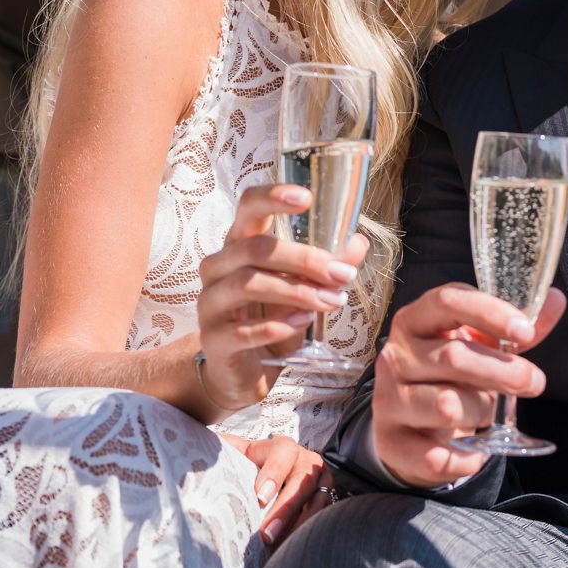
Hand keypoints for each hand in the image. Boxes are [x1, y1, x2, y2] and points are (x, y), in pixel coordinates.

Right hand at [194, 183, 369, 416]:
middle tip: (343, 275)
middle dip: (304, 259)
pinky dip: (277, 325)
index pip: (248, 207)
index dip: (272, 197)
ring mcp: (210, 303)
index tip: (306, 197)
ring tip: (330, 302)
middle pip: (254, 248)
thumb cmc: (272, 318)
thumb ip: (328, 266)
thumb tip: (357, 243)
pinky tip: (302, 323)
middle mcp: (218, 268)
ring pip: (247, 285)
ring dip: (296, 292)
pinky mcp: (213, 340)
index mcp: (240, 244)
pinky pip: (242, 330)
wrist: (245, 370)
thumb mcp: (304, 289)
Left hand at [220, 433, 331, 547]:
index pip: (283, 452)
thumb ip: (215, 452)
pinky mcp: (325, 500)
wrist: (265, 479)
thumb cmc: (244, 469)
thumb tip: (187, 457)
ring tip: (280, 546)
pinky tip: (291, 549)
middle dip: (286, 509)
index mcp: (280, 447)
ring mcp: (320, 480)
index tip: (259, 498)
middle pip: (303, 480)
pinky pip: (322, 517)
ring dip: (300, 524)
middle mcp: (305, 460)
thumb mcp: (231, 455)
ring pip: (318, 500)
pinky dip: (308, 532)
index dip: (273, 473)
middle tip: (267, 535)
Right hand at [371, 282, 567, 487]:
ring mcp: (389, 399)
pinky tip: (474, 451)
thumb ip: (515, 327)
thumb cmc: (452, 375)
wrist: (413, 427)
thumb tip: (555, 301)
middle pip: (453, 356)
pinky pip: (436, 455)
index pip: (448, 301)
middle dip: (504, 371)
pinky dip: (466, 457)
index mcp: (417, 320)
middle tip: (534, 382)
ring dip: (483, 412)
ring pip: (447, 405)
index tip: (525, 332)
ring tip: (490, 414)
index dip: (490, 312)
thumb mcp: (479, 345)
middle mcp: (395, 356)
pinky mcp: (391, 442)